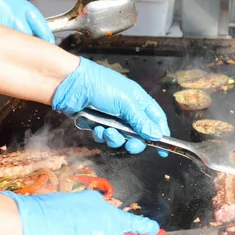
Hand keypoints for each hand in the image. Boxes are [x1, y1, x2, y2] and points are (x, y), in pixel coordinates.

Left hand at [52, 57, 169, 154]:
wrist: (70, 85)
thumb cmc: (100, 85)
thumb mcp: (125, 102)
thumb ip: (141, 121)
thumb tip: (156, 134)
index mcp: (138, 100)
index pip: (155, 119)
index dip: (160, 133)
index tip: (163, 149)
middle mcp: (127, 110)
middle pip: (138, 134)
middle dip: (134, 142)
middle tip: (130, 145)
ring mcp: (112, 117)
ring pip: (120, 138)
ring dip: (114, 138)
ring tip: (106, 131)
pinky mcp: (97, 123)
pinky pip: (104, 137)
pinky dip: (101, 135)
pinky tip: (95, 127)